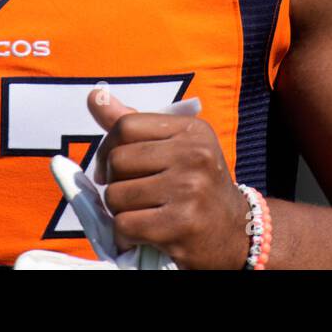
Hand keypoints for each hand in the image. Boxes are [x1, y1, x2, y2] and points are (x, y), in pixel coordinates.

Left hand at [87, 90, 252, 269]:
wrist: (236, 232)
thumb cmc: (197, 185)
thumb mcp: (176, 146)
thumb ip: (134, 125)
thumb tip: (95, 96)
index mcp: (191, 129)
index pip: (126, 125)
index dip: (107, 148)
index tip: (113, 168)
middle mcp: (194, 155)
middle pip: (118, 160)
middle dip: (114, 182)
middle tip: (130, 195)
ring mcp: (190, 190)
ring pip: (116, 195)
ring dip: (119, 211)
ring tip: (140, 214)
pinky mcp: (182, 224)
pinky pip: (125, 225)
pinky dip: (125, 235)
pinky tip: (143, 235)